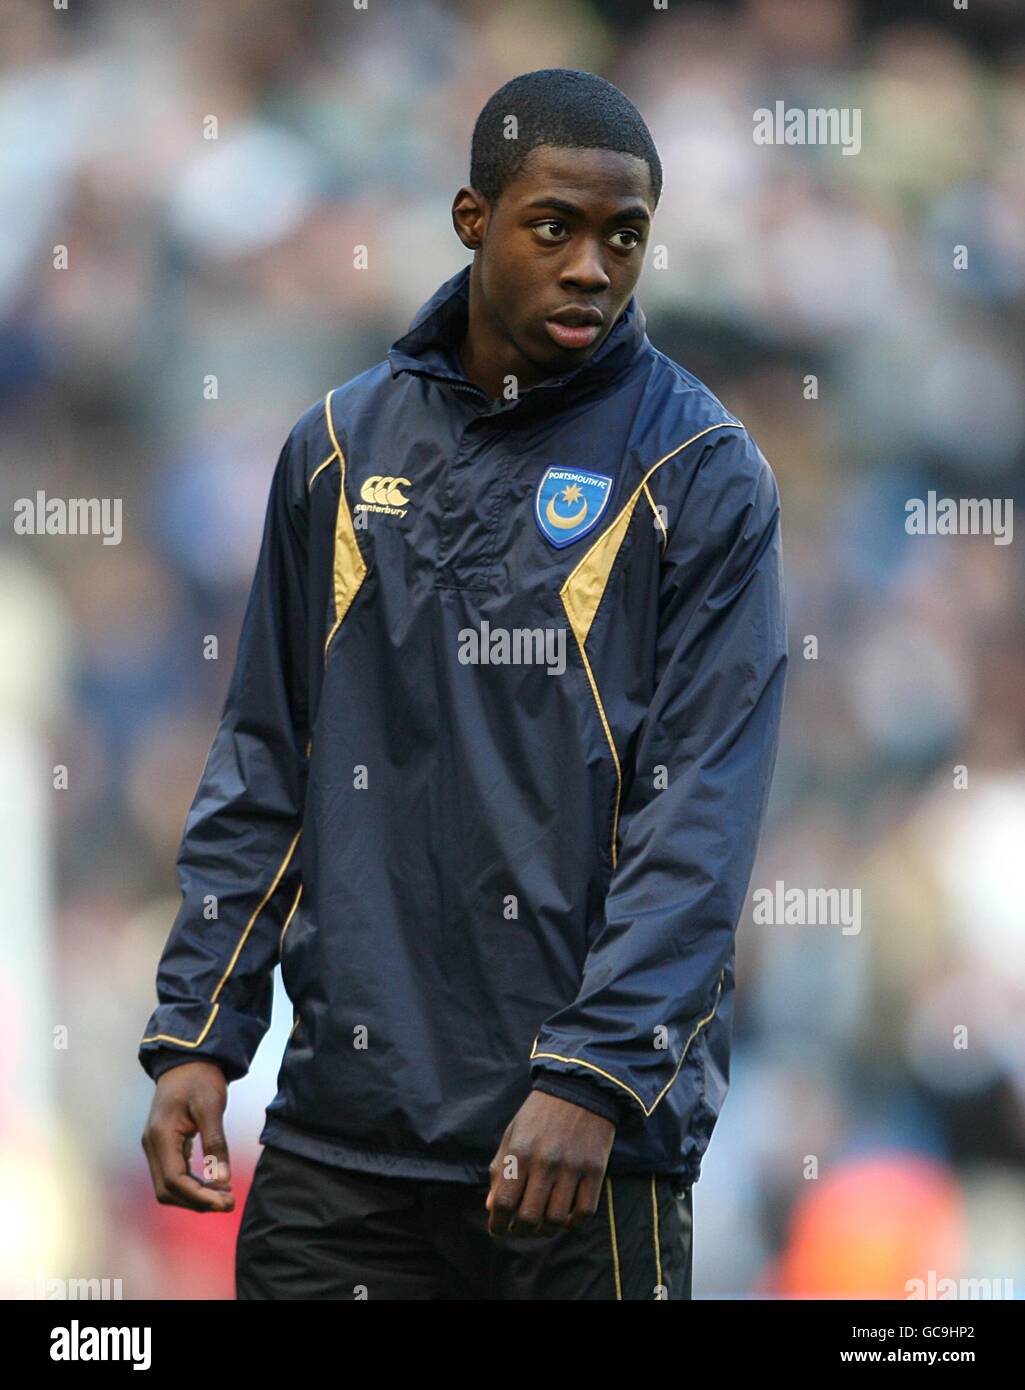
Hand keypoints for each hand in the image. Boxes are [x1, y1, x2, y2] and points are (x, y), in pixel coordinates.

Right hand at [141, 1061, 234, 1212]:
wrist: (188, 1059)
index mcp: (160, 1136)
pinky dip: (192, 1185)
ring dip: (195, 1196)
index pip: (174, 1181)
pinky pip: (174, 1175)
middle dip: (197, 1201)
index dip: (199, 1197)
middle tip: (229, 1203)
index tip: (226, 1202)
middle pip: (167, 1191)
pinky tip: (214, 1185)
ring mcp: (156, 1146)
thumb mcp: (211, 1106)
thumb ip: (216, 1143)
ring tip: (224, 1197)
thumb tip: (223, 1181)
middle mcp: (152, 1145)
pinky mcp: (164, 1145)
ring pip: (169, 1187)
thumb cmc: (200, 1078)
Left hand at [486, 1090, 614, 1237]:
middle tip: (520, 1229)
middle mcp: (546, 1162)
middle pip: (529, 1218)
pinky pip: (584, 1212)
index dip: (497, 1224)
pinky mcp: (595, 1170)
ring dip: (546, 1230)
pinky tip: (565, 1217)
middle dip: (520, 1231)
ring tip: (541, 1224)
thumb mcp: (513, 1134)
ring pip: (556, 1220)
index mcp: (520, 1152)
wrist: (580, 1089)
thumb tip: (492, 1208)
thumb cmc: (540, 1114)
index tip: (498, 1229)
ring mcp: (573, 1168)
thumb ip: (501, 1170)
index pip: (504, 1203)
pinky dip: (572, 1222)